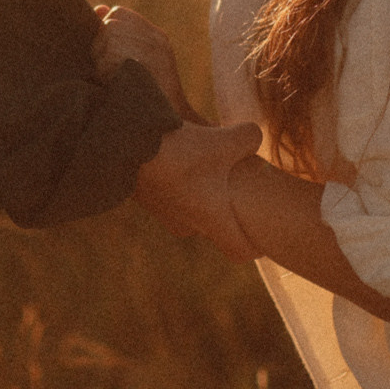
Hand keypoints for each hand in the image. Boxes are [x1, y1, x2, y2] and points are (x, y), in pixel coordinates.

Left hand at [93, 4, 191, 118]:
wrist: (172, 129)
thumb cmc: (146, 99)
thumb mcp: (136, 62)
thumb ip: (119, 36)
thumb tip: (98, 7)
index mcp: (156, 37)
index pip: (118, 13)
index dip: (105, 30)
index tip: (107, 54)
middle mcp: (157, 41)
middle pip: (110, 25)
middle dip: (100, 47)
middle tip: (107, 71)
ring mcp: (155, 52)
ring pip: (108, 39)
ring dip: (102, 61)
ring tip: (112, 80)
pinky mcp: (146, 66)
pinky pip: (112, 56)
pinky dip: (107, 71)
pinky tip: (115, 85)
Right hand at [134, 121, 262, 260]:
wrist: (126, 147)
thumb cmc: (183, 151)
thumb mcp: (227, 139)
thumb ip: (250, 138)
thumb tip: (254, 138)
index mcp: (211, 220)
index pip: (239, 251)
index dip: (254, 246)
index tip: (263, 239)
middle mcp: (187, 222)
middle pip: (215, 225)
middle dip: (227, 209)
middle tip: (239, 189)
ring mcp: (162, 211)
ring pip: (191, 206)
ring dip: (200, 190)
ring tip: (206, 163)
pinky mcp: (145, 194)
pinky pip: (170, 192)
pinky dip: (178, 178)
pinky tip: (180, 153)